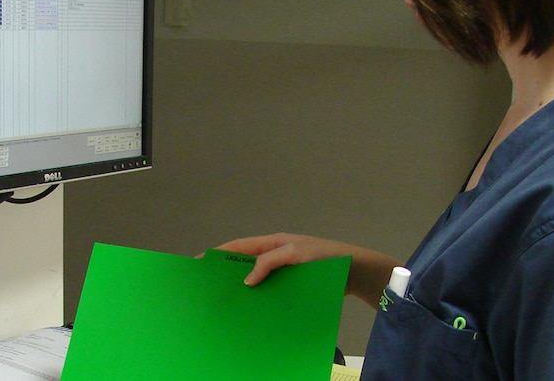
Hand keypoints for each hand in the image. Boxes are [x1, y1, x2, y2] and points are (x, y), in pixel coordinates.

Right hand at [213, 232, 400, 307]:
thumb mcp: (295, 253)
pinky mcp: (293, 286)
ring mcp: (284, 272)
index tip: (199, 261)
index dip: (219, 253)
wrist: (354, 271)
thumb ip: (270, 262)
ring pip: (258, 280)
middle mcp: (276, 256)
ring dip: (245, 289)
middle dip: (228, 274)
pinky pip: (272, 291)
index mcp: (273, 242)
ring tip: (229, 303)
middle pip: (246, 264)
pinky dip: (262, 298)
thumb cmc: (326, 256)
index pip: (240, 246)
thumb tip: (246, 280)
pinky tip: (254, 310)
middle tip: (210, 289)